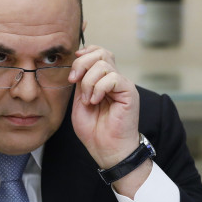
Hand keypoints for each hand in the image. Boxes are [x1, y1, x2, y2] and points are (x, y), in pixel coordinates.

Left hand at [69, 45, 140, 169]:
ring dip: (88, 82)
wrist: (106, 149)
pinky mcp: (129, 92)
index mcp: (103, 80)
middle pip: (101, 53)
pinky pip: (113, 77)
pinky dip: (100, 88)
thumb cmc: (94, 130)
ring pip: (104, 64)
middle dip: (82, 64)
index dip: (84, 54)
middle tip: (74, 81)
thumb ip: (80, 82)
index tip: (73, 71)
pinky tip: (95, 101)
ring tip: (88, 100)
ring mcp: (122, 84)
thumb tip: (78, 63)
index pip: (97, 53)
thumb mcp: (79, 101)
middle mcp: (114, 79)